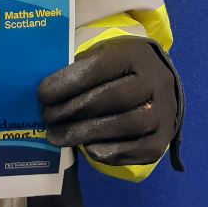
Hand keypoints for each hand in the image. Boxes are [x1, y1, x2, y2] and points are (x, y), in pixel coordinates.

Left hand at [37, 37, 180, 166]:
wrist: (160, 83)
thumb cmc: (120, 68)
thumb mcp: (102, 55)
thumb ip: (80, 69)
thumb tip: (48, 93)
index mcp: (135, 54)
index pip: (98, 68)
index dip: (67, 83)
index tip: (42, 95)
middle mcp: (155, 81)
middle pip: (110, 98)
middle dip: (72, 110)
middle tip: (47, 118)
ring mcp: (164, 111)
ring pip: (125, 125)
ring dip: (85, 133)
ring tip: (58, 136)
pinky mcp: (164, 138)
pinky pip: (138, 150)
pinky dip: (110, 152)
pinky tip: (88, 148)